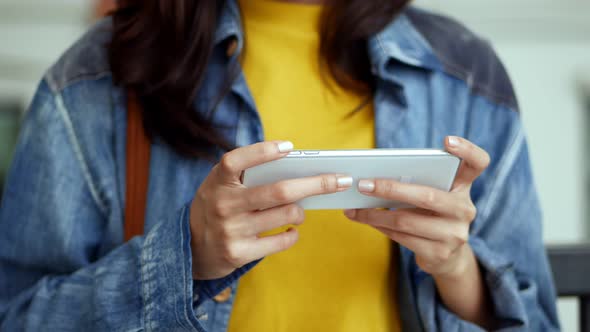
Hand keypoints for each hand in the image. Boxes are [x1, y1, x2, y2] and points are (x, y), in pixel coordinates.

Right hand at [190, 141, 352, 279]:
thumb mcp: (219, 186)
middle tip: (340, 180)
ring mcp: (231, 231)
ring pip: (285, 215)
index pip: (237, 161)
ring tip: (300, 211)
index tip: (290, 147)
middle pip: (278, 191)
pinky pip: (281, 242)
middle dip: (316, 184)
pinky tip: (292, 229)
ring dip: (300, 212)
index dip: (263, 152)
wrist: (190, 248)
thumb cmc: (217, 207)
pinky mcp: (239, 253)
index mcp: (217, 182)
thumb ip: (246, 176)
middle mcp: (223, 205)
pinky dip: (292, 234)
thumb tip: (297, 169)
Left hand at [344, 136, 489, 277]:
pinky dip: (380, 227)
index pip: (477, 163)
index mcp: (463, 187)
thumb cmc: (431, 215)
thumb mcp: (432, 196)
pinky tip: (365, 220)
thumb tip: (374, 177)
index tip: (447, 140)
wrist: (446, 257)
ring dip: (375, 214)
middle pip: (427, 196)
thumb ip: (417, 183)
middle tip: (363, 185)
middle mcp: (464, 209)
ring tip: (354, 208)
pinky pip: (402, 237)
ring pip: (407, 220)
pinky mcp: (440, 254)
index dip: (467, 150)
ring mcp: (455, 234)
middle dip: (391, 190)